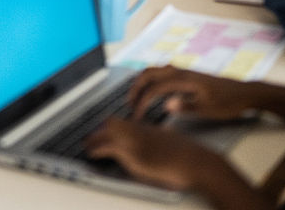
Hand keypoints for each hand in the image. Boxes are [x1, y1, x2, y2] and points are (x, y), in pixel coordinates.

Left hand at [86, 119, 244, 197]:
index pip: (124, 121)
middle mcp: (142, 131)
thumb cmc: (188, 156)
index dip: (111, 125)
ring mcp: (138, 142)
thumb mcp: (170, 143)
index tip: (103, 129)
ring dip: (95, 139)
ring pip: (109, 132)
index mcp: (150, 128)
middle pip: (113, 122)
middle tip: (90, 137)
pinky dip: (98, 149)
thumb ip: (157, 140)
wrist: (197, 163)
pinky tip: (92, 153)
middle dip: (100, 130)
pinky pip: (111, 147)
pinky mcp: (136, 155)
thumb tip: (150, 143)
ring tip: (87, 144)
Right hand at [127, 65, 259, 121]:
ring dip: (143, 82)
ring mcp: (184, 71)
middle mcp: (182, 72)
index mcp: (185, 80)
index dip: (142, 101)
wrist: (245, 93)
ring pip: (155, 70)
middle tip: (129, 104)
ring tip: (136, 97)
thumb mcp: (208, 109)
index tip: (137, 116)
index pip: (155, 88)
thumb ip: (186, 106)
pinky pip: (163, 73)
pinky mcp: (188, 75)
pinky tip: (153, 92)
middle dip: (136, 87)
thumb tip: (166, 105)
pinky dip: (152, 80)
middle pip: (149, 73)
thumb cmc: (228, 102)